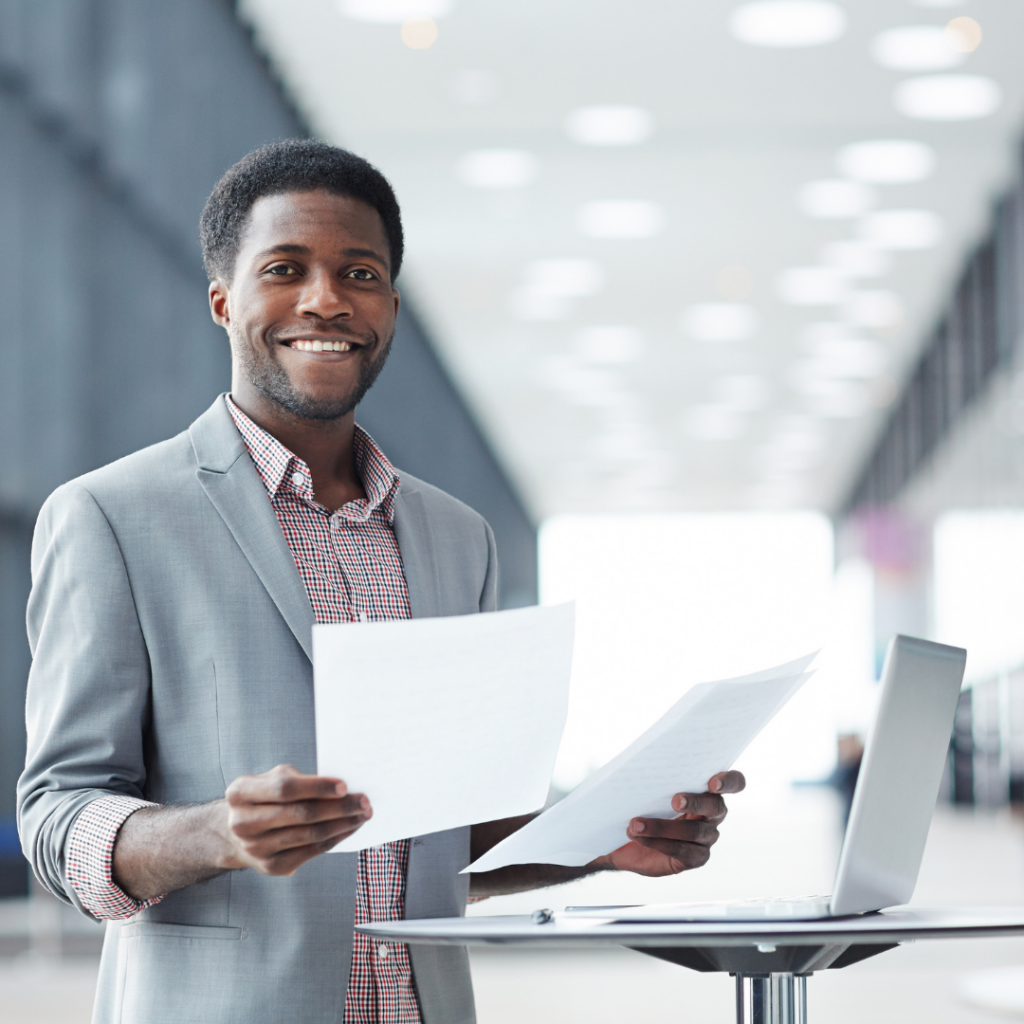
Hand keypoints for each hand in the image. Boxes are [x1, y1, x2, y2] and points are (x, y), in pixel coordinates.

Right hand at [219, 764, 371, 875]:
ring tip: (362, 814)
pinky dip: (335, 839)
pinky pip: (311, 852)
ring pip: (310, 835)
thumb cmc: (264, 797)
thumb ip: (299, 781)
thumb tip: (341, 790)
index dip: (317, 787)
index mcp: (241, 793)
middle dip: (338, 807)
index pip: (284, 788)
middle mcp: (243, 822)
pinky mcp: (271, 866)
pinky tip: (349, 828)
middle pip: (301, 814)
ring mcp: (256, 848)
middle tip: (364, 801)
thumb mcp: (272, 779)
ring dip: (342, 824)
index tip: (344, 786)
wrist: (234, 833)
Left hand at [591, 770, 745, 876]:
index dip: (729, 781)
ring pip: (694, 831)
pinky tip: (639, 837)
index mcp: (708, 790)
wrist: (630, 840)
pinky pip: (681, 850)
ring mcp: (707, 838)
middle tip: (676, 800)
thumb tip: (642, 768)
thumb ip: (656, 779)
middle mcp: (713, 814)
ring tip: (636, 823)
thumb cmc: (643, 806)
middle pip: (716, 807)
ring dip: (663, 826)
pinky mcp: (696, 858)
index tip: (713, 782)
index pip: (734, 783)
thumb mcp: (648, 789)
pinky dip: (657, 842)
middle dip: (696, 802)